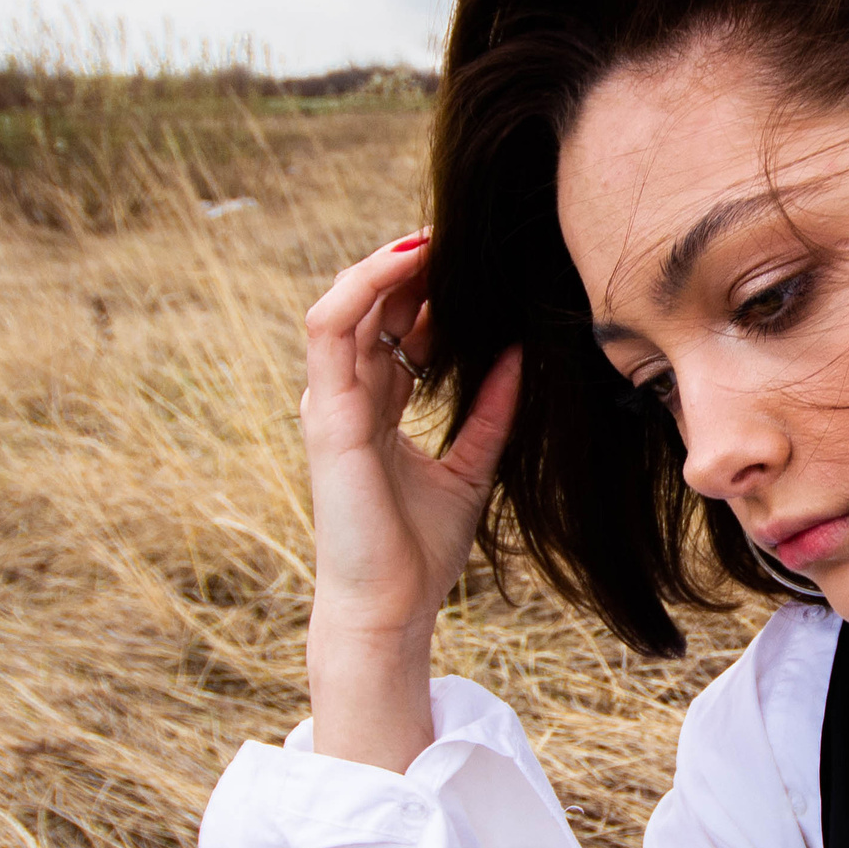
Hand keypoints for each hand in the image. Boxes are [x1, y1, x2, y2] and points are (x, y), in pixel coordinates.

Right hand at [299, 232, 521, 768]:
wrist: (390, 607)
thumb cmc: (418, 553)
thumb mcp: (469, 468)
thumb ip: (490, 413)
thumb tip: (521, 357)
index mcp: (372, 412)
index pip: (392, 331)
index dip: (427, 293)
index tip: (474, 269)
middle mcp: (344, 400)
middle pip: (370, 310)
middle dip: (410, 269)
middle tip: (461, 240)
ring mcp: (329, 404)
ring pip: (344, 306)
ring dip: (385, 265)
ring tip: (433, 240)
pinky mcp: (327, 415)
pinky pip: (331, 328)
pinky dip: (362, 286)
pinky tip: (406, 262)